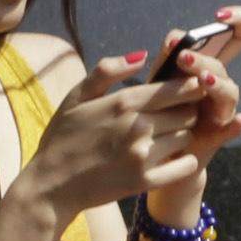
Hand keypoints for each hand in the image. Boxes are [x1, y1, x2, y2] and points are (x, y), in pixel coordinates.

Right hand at [28, 19, 240, 216]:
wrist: (49, 186)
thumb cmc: (62, 139)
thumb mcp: (75, 97)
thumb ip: (107, 70)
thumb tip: (142, 55)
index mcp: (123, 102)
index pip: (177, 88)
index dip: (190, 87)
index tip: (190, 90)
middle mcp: (137, 126)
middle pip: (188, 112)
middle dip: (184, 112)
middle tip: (172, 118)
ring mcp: (142, 156)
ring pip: (186, 138)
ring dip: (180, 138)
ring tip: (165, 141)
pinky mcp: (143, 182)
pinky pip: (185, 167)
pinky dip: (184, 163)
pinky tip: (172, 161)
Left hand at [142, 7, 240, 225]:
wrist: (153, 156)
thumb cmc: (154, 112)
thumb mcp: (156, 82)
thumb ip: (167, 58)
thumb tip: (177, 37)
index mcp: (207, 65)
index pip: (237, 34)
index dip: (237, 20)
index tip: (219, 16)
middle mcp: (219, 83)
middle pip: (230, 64)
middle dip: (209, 56)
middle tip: (184, 58)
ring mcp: (221, 108)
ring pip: (229, 91)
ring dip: (217, 84)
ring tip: (202, 81)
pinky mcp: (219, 134)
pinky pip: (233, 128)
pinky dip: (236, 124)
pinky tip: (239, 120)